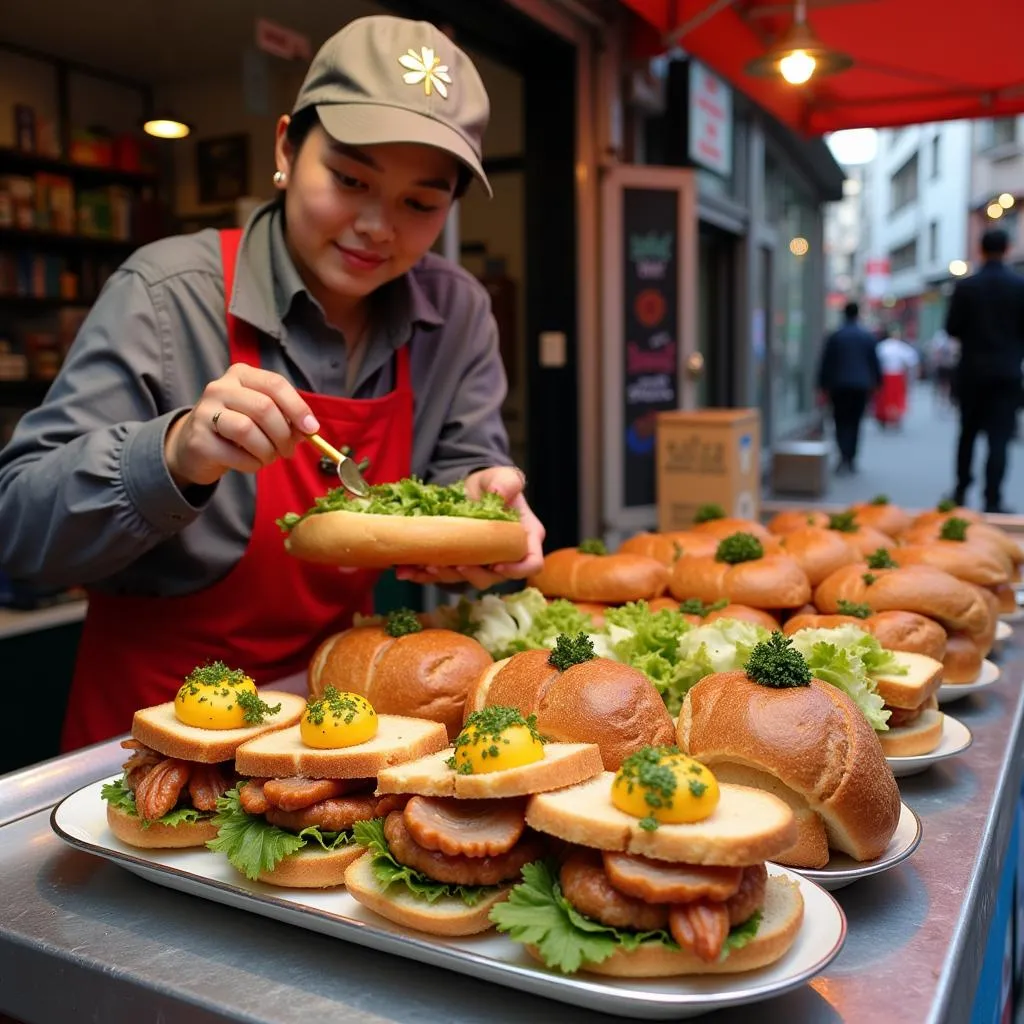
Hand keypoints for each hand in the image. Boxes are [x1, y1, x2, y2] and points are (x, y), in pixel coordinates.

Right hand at [165, 364, 319, 487]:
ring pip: (247, 430)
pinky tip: (251, 463)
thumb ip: (285, 418)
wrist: (195, 446)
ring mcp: (205, 412)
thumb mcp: (261, 416)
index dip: (297, 408)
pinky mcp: (198, 440)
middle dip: (284, 435)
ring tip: (269, 457)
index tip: (311, 429)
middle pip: (264, 408)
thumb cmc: (237, 428)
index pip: (275, 384)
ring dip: (267, 451)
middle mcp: (220, 388)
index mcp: (241, 375)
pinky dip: (252, 464)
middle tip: (288, 451)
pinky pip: (235, 454)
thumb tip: (308, 429)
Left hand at [395, 466, 545, 589]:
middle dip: (471, 575)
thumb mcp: (503, 476)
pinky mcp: (457, 564)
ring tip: (426, 566)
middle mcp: (503, 557)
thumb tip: (499, 493)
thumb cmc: (494, 483)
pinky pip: (442, 576)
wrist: (470, 489)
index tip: (497, 566)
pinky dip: (424, 575)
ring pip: (464, 580)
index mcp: (523, 539)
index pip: (530, 563)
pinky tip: (407, 571)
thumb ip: (507, 482)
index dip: (516, 570)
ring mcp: (479, 564)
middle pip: (493, 577)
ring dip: (444, 576)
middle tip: (453, 565)